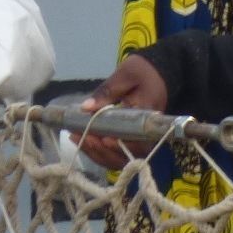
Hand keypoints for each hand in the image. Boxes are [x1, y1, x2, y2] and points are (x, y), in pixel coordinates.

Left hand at [78, 55, 168, 169]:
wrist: (155, 74)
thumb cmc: (142, 73)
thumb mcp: (126, 75)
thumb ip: (107, 91)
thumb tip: (86, 107)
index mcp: (148, 118)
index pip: (139, 141)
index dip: (121, 145)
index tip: (104, 139)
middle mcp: (146, 135)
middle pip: (126, 155)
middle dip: (101, 150)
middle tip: (81, 136)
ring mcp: (138, 141)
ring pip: (118, 159)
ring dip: (96, 153)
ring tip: (76, 138)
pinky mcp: (130, 142)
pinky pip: (114, 155)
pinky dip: (97, 152)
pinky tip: (81, 141)